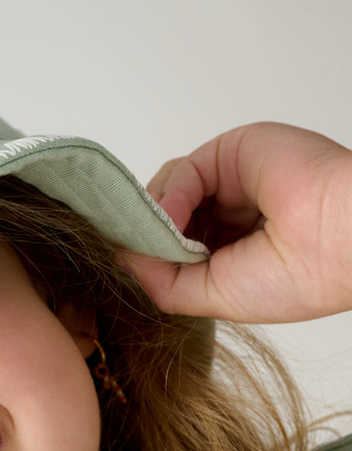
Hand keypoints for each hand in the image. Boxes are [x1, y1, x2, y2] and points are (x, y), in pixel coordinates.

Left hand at [122, 122, 351, 322]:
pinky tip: (172, 217)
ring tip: (163, 241)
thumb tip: (122, 259)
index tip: (127, 269)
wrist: (339, 240)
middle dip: (144, 237)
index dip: (145, 256)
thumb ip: (162, 280)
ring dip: (154, 220)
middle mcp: (226, 216)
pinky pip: (180, 172)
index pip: (168, 248)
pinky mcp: (229, 154)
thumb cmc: (294, 278)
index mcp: (227, 252)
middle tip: (137, 254)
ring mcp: (227, 183)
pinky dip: (168, 196)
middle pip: (160, 218)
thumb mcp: (210, 296)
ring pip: (164, 193)